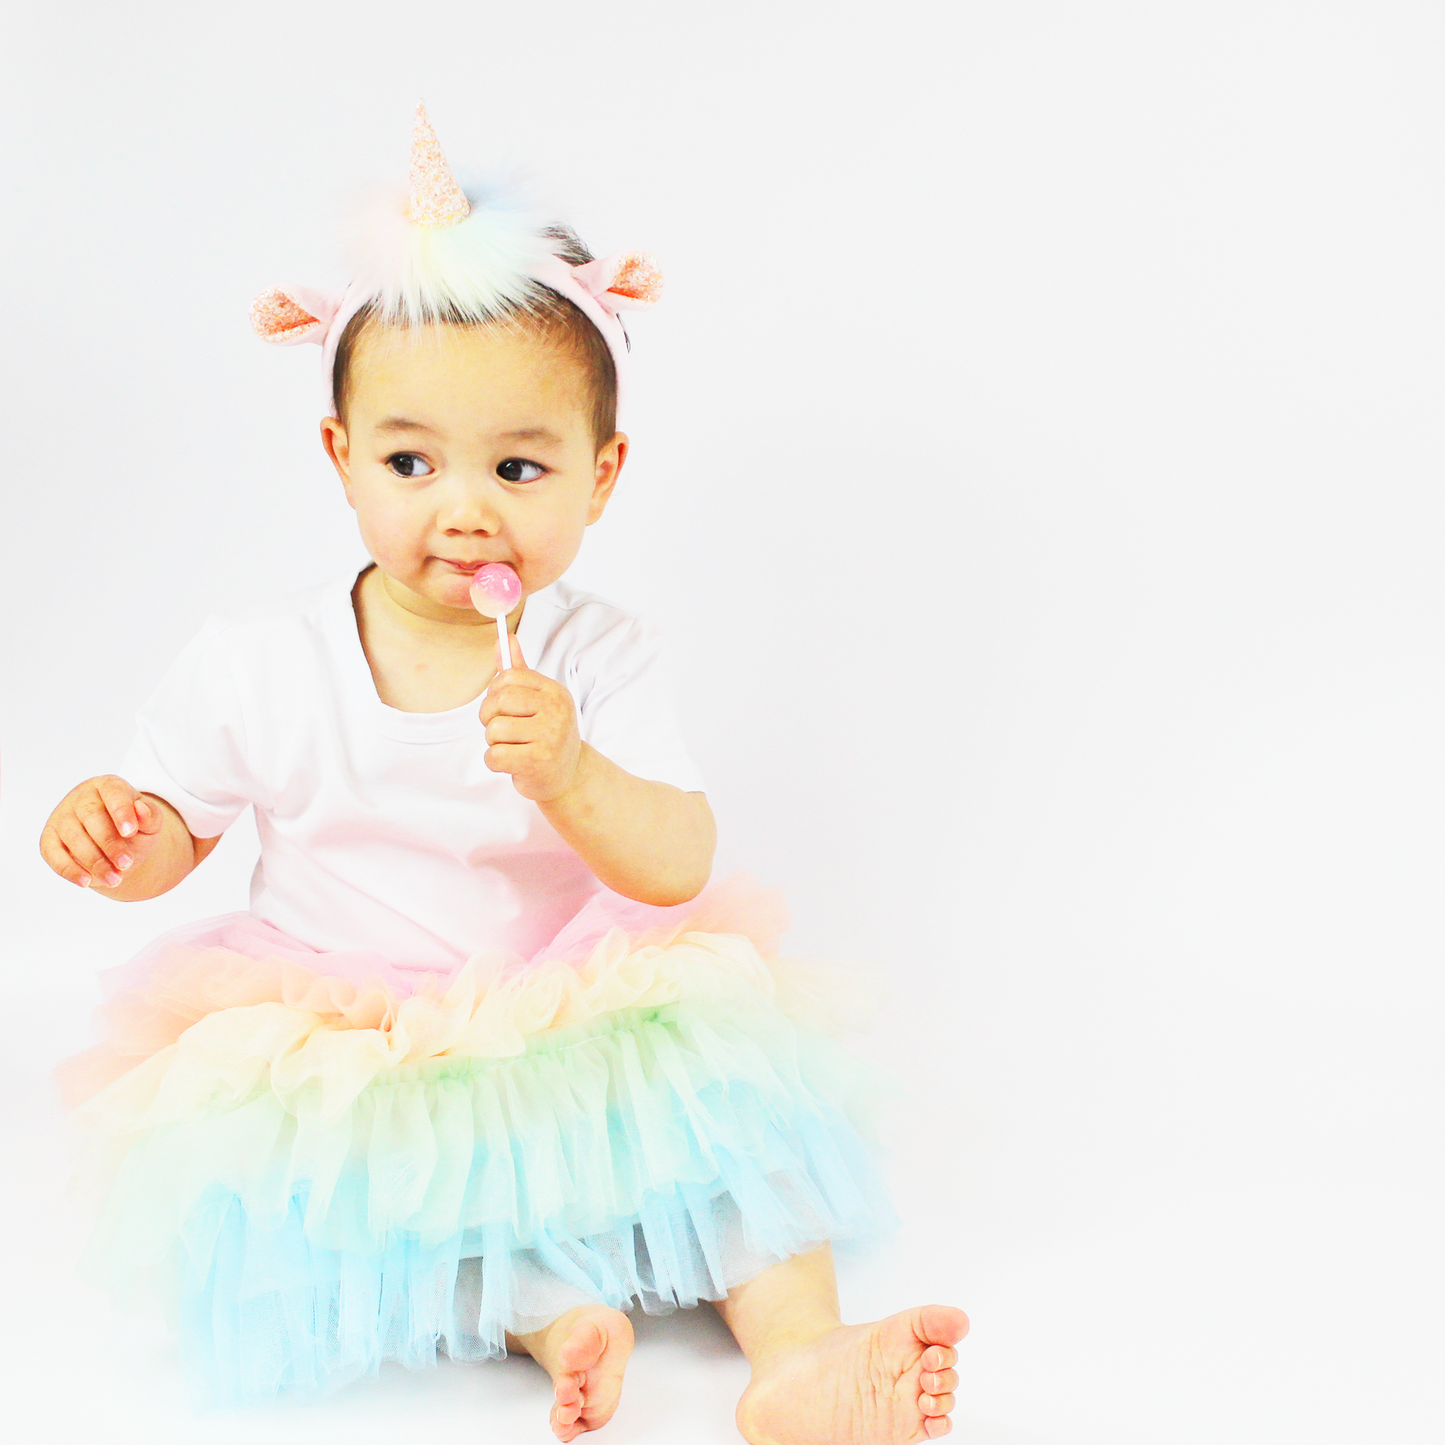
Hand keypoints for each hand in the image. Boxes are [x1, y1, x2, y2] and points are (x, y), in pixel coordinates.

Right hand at [39, 775, 163, 889]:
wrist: (117, 846)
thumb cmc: (134, 829)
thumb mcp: (150, 824)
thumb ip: (151, 817)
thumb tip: (141, 809)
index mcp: (108, 786)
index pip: (112, 791)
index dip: (121, 811)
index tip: (130, 833)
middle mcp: (81, 797)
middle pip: (91, 816)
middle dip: (110, 844)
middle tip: (126, 864)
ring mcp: (61, 817)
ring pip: (74, 838)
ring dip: (95, 862)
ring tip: (115, 879)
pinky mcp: (48, 838)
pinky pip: (54, 854)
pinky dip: (70, 870)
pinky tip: (87, 882)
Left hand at [478, 634, 582, 801]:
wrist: (568, 775)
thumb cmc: (547, 734)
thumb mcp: (538, 701)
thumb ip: (519, 671)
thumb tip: (505, 640)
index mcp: (554, 692)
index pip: (509, 677)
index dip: (494, 692)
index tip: (501, 706)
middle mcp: (556, 711)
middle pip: (498, 702)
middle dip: (489, 718)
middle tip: (500, 729)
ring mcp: (549, 736)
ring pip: (494, 730)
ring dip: (494, 742)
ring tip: (511, 747)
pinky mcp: (538, 761)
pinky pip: (494, 756)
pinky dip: (495, 762)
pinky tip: (511, 763)